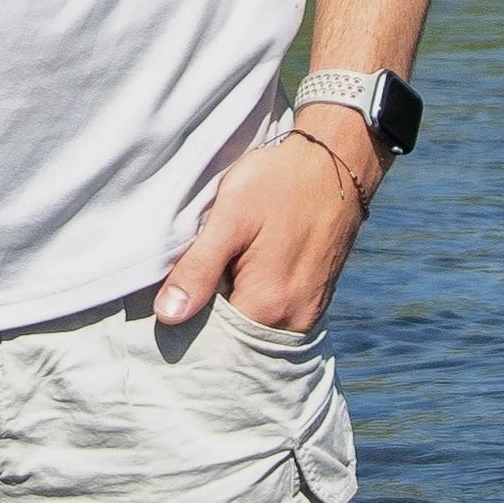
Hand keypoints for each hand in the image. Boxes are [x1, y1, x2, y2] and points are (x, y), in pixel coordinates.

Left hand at [154, 116, 379, 334]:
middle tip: (189, 280)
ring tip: (218, 272)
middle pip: (235, 339)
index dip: (185, 321)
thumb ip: (199, 268)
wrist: (335, 162)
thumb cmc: (280, 183)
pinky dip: (253, 302)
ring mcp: (308, 313)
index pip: (210, 340)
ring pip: (254, 328)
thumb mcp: (231, 217)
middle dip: (208, 318)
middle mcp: (292, 321)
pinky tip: (241, 272)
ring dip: (231, 309)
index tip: (171, 296)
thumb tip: (168, 316)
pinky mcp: (315, 300)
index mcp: (267, 306)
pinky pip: (274, 317)